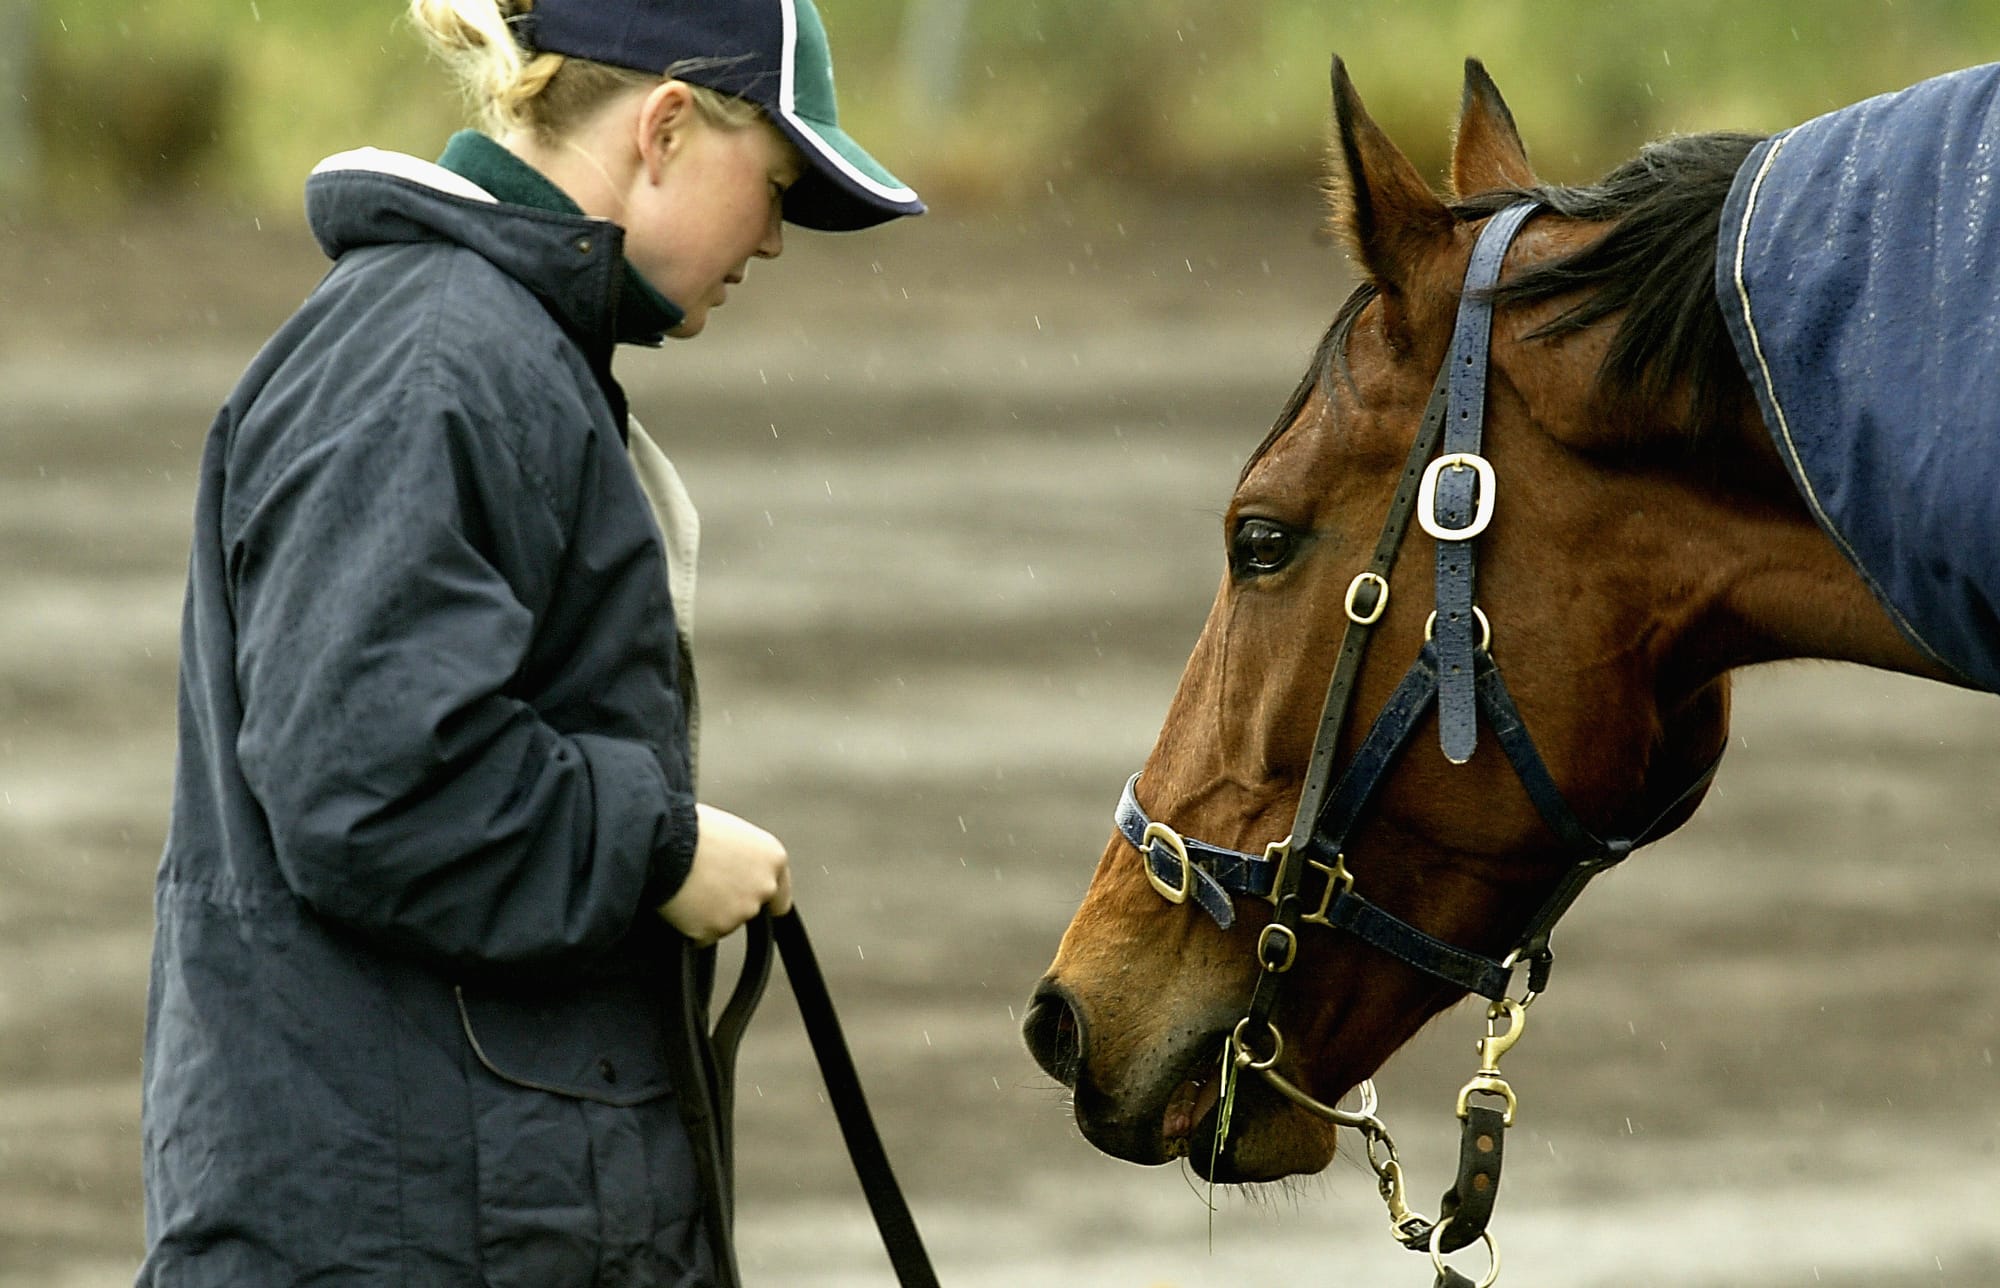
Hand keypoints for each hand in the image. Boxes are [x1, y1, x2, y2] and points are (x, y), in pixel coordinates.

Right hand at [658, 803, 791, 944]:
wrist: (661, 840)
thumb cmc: (688, 827)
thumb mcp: (729, 832)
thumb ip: (743, 858)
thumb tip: (735, 872)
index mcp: (772, 857)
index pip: (780, 897)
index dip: (760, 899)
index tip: (747, 900)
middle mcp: (764, 886)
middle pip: (750, 909)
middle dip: (730, 903)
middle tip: (704, 886)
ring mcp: (741, 912)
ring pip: (724, 923)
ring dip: (708, 913)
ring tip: (687, 887)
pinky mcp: (714, 930)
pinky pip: (701, 936)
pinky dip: (689, 926)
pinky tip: (678, 902)